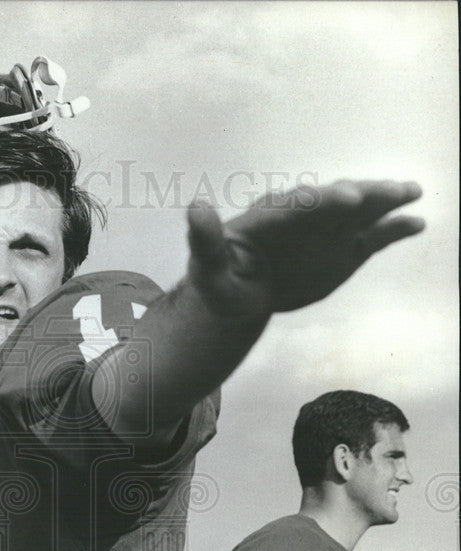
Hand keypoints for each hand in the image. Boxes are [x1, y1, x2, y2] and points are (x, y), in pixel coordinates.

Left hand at [186, 180, 424, 314]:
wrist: (243, 297)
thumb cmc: (221, 281)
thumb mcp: (208, 270)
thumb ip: (205, 242)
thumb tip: (195, 208)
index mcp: (270, 218)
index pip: (298, 206)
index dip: (323, 201)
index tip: (345, 198)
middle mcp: (305, 217)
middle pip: (333, 202)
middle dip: (355, 196)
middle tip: (375, 194)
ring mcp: (328, 231)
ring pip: (360, 212)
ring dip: (384, 200)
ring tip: (411, 190)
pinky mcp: (345, 249)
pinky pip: (373, 238)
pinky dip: (395, 230)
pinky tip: (418, 223)